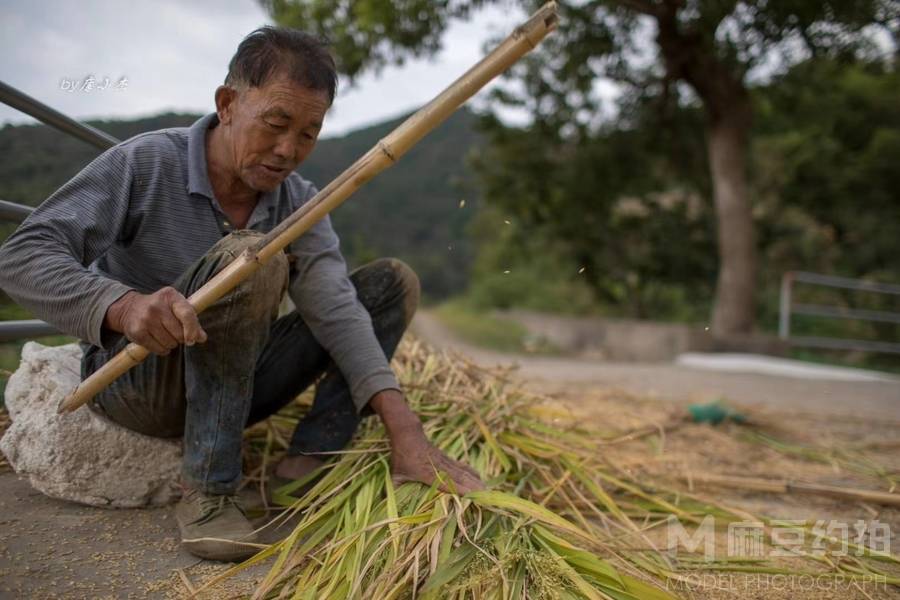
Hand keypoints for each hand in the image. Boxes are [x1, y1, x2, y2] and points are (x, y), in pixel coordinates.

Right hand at [104, 287, 206, 354]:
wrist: (130, 308)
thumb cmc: (160, 308)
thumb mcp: (176, 307)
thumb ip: (191, 320)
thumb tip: (202, 338)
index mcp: (170, 296)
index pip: (187, 314)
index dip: (193, 330)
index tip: (193, 340)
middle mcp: (156, 306)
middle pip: (178, 332)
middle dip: (180, 338)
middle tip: (174, 333)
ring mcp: (145, 318)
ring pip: (169, 343)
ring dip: (171, 344)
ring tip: (165, 335)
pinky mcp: (137, 331)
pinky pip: (158, 349)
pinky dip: (162, 349)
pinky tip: (158, 341)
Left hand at [369, 389, 483, 494]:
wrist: (408, 434)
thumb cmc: (400, 456)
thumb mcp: (395, 474)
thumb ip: (395, 490)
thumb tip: (389, 507)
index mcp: (426, 472)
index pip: (445, 482)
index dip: (458, 489)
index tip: (470, 496)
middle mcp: (438, 466)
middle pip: (459, 477)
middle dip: (473, 487)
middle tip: (487, 498)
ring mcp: (444, 461)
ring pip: (463, 471)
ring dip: (476, 481)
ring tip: (488, 491)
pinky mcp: (447, 458)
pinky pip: (462, 466)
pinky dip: (472, 472)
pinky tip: (480, 478)